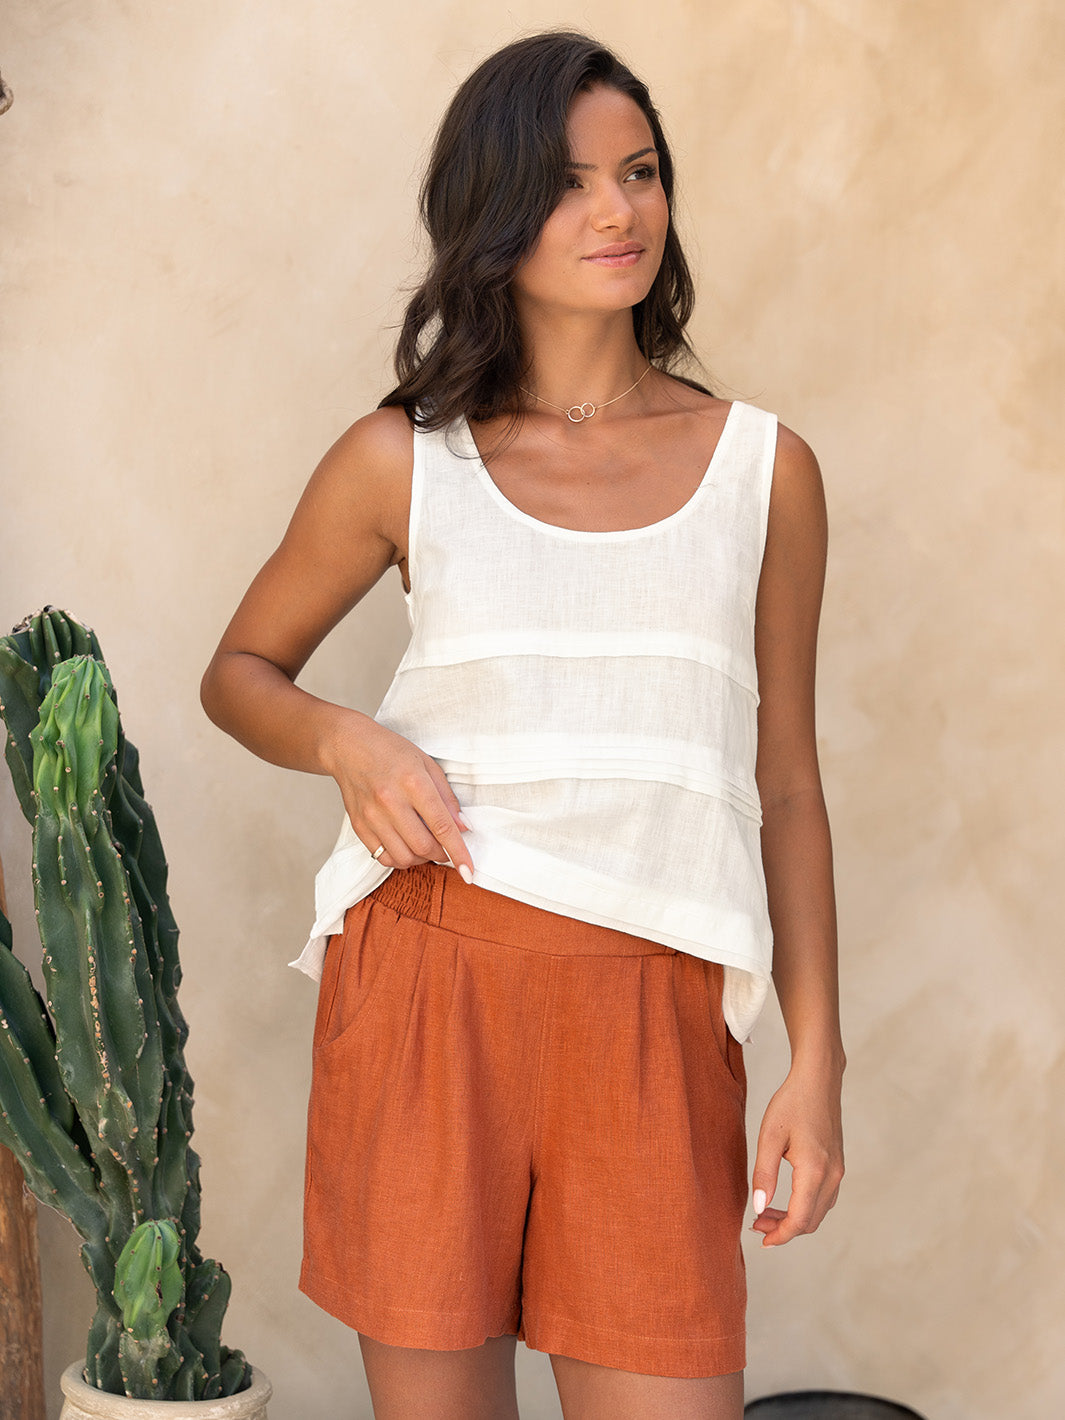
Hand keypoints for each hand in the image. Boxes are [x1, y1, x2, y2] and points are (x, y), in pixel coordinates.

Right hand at [324, 714, 472, 876]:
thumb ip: (446, 798)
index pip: (442, 826)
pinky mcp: (359, 826)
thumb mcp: (427, 764)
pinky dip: (400, 859)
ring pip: (403, 857)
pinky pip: (383, 857)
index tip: (469, 870)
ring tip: (425, 846)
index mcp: (413, 782)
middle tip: (446, 849)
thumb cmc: (390, 751)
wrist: (348, 747)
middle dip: (441, 855)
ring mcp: (372, 816)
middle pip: (424, 846)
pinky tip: (405, 846)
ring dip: (421, 859)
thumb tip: (463, 827)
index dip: (459, 852)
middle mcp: (390, 801)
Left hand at [750, 1062, 843, 1246]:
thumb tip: (758, 1208)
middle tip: (757, 1225)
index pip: (800, 1219)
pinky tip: (785, 1199)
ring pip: (818, 1211)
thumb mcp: (769, 1136)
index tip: (761, 1240)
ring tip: (765, 1213)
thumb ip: (763, 1174)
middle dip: (784, 1229)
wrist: (818, 1080)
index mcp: (814, 1171)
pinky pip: (824, 1198)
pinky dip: (805, 1207)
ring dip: (794, 1219)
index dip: (780, 1235)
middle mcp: (832, 1176)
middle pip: (811, 1221)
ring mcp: (838, 1171)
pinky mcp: (837, 1165)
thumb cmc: (791, 1103)